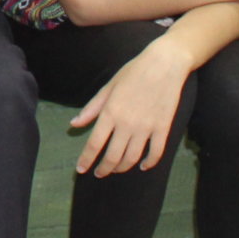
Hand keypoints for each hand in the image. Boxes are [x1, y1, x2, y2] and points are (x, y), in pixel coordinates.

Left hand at [70, 40, 187, 175]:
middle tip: (99, 173)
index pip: (94, 144)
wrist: (164, 64)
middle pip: (113, 156)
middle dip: (103, 169)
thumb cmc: (133, 73)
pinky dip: (149, 163)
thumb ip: (91, 108)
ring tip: (116, 169)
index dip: (86, 159)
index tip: (81, 169)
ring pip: (132, 158)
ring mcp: (147, 128)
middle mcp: (127, 124)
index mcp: (110, 113)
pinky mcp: (163, 128)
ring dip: (122, 168)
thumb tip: (74, 124)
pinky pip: (156, 153)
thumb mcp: (108, 87)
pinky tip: (142, 165)